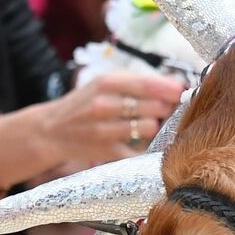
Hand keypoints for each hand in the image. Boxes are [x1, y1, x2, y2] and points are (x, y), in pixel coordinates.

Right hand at [40, 70, 184, 164]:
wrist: (51, 131)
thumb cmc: (85, 103)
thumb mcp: (105, 83)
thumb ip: (139, 83)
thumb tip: (177, 85)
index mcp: (107, 82)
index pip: (149, 84)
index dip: (172, 89)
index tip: (183, 92)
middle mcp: (105, 104)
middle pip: (156, 107)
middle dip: (165, 109)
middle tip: (164, 110)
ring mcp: (105, 130)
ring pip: (150, 128)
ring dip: (155, 128)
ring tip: (148, 125)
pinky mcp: (107, 151)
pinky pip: (139, 151)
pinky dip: (146, 147)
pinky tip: (143, 142)